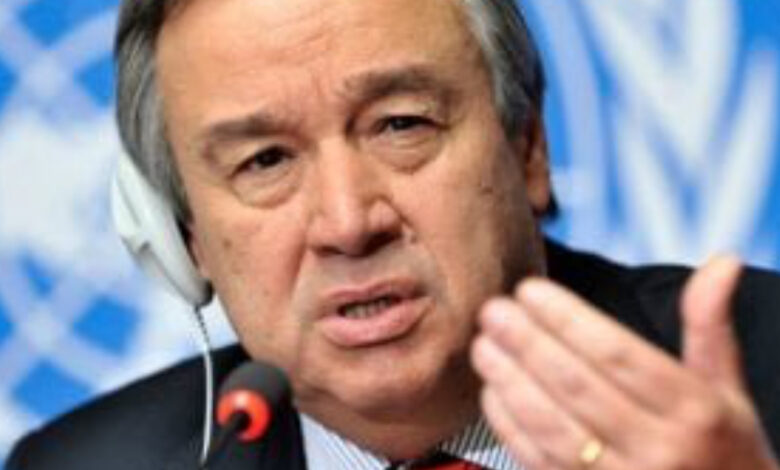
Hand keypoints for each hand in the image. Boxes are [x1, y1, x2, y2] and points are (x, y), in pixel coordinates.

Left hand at [471, 256, 778, 469]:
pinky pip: (540, 462)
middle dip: (527, 343)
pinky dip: (511, 427)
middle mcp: (658, 450)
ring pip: (552, 427)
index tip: (530, 290)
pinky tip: (492, 393)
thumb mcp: (727, 389)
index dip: (567, 319)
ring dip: (510, 382)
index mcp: (694, 413)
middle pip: (577, 386)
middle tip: (493, 311)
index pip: (618, 355)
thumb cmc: (721, 447)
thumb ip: (710, 325)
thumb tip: (722, 261)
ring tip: (483, 346)